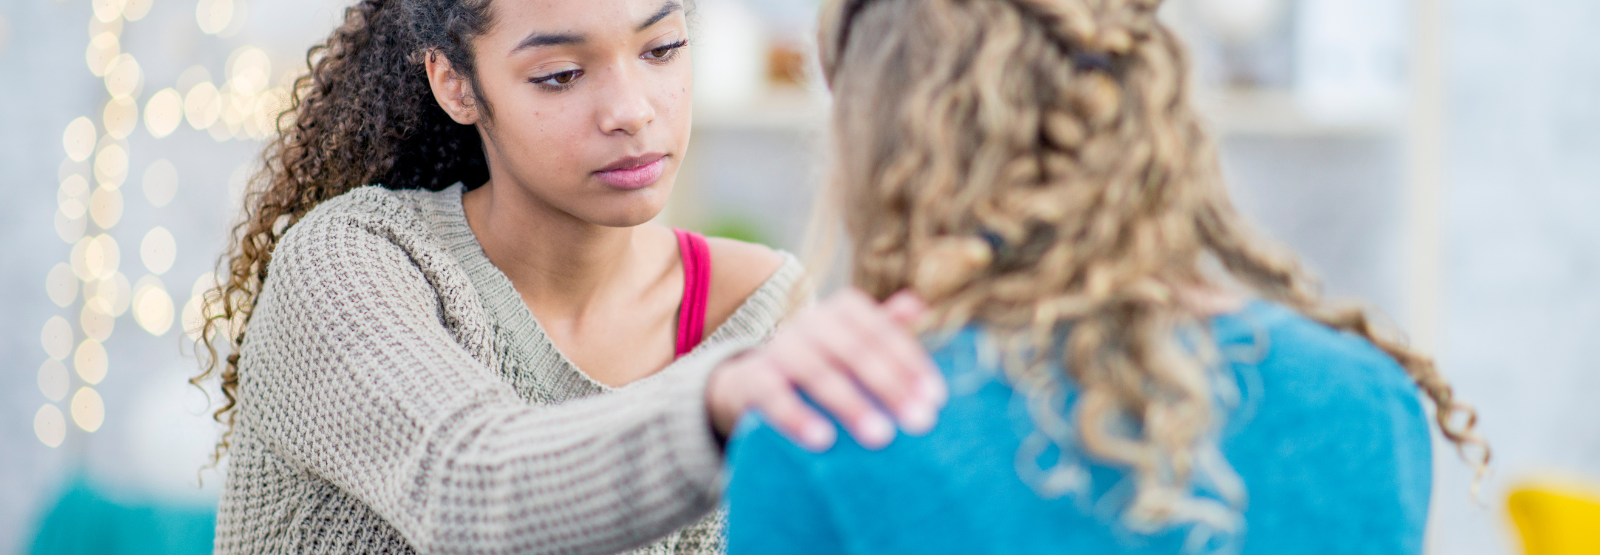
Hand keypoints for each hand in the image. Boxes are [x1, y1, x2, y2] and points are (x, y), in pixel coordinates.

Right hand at [706, 289, 945, 450]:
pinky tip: (823, 441)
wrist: (754, 378)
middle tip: (920, 422)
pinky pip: (774, 396)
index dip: (910, 363)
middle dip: (890, 386)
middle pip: (855, 351)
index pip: (881, 332)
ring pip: (817, 372)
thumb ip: (885, 327)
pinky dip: (797, 417)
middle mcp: (810, 322)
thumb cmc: (822, 360)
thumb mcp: (853, 342)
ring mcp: (779, 348)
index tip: (936, 398)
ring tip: (881, 436)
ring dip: (850, 404)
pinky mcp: (753, 378)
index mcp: (842, 309)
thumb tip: (920, 307)